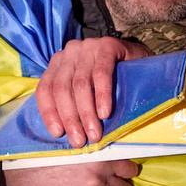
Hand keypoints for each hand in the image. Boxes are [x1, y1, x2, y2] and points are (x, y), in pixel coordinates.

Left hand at [35, 37, 151, 146]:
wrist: (140, 61)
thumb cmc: (110, 81)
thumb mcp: (86, 90)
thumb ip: (72, 103)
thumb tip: (64, 133)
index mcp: (58, 63)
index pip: (45, 89)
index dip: (49, 112)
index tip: (58, 133)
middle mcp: (69, 52)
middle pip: (62, 88)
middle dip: (70, 118)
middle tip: (79, 140)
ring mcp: (87, 46)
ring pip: (80, 84)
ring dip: (86, 113)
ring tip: (94, 133)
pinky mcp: (107, 46)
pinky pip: (101, 73)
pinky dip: (102, 95)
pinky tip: (105, 113)